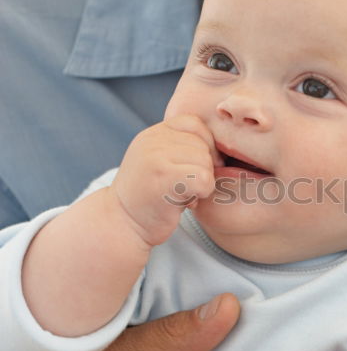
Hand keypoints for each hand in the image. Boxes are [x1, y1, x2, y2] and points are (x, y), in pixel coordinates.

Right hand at [111, 114, 216, 245]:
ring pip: (206, 162)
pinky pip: (204, 179)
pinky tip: (186, 202)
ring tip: (182, 195)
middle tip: (185, 188)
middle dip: (203, 169)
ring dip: (202, 184)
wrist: (121, 225)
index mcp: (153, 134)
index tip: (197, 169)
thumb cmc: (148, 199)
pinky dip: (202, 194)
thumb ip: (179, 148)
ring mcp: (156, 157)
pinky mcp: (163, 177)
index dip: (205, 147)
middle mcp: (152, 140)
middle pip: (203, 145)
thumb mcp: (159, 163)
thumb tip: (221, 149)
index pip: (195, 124)